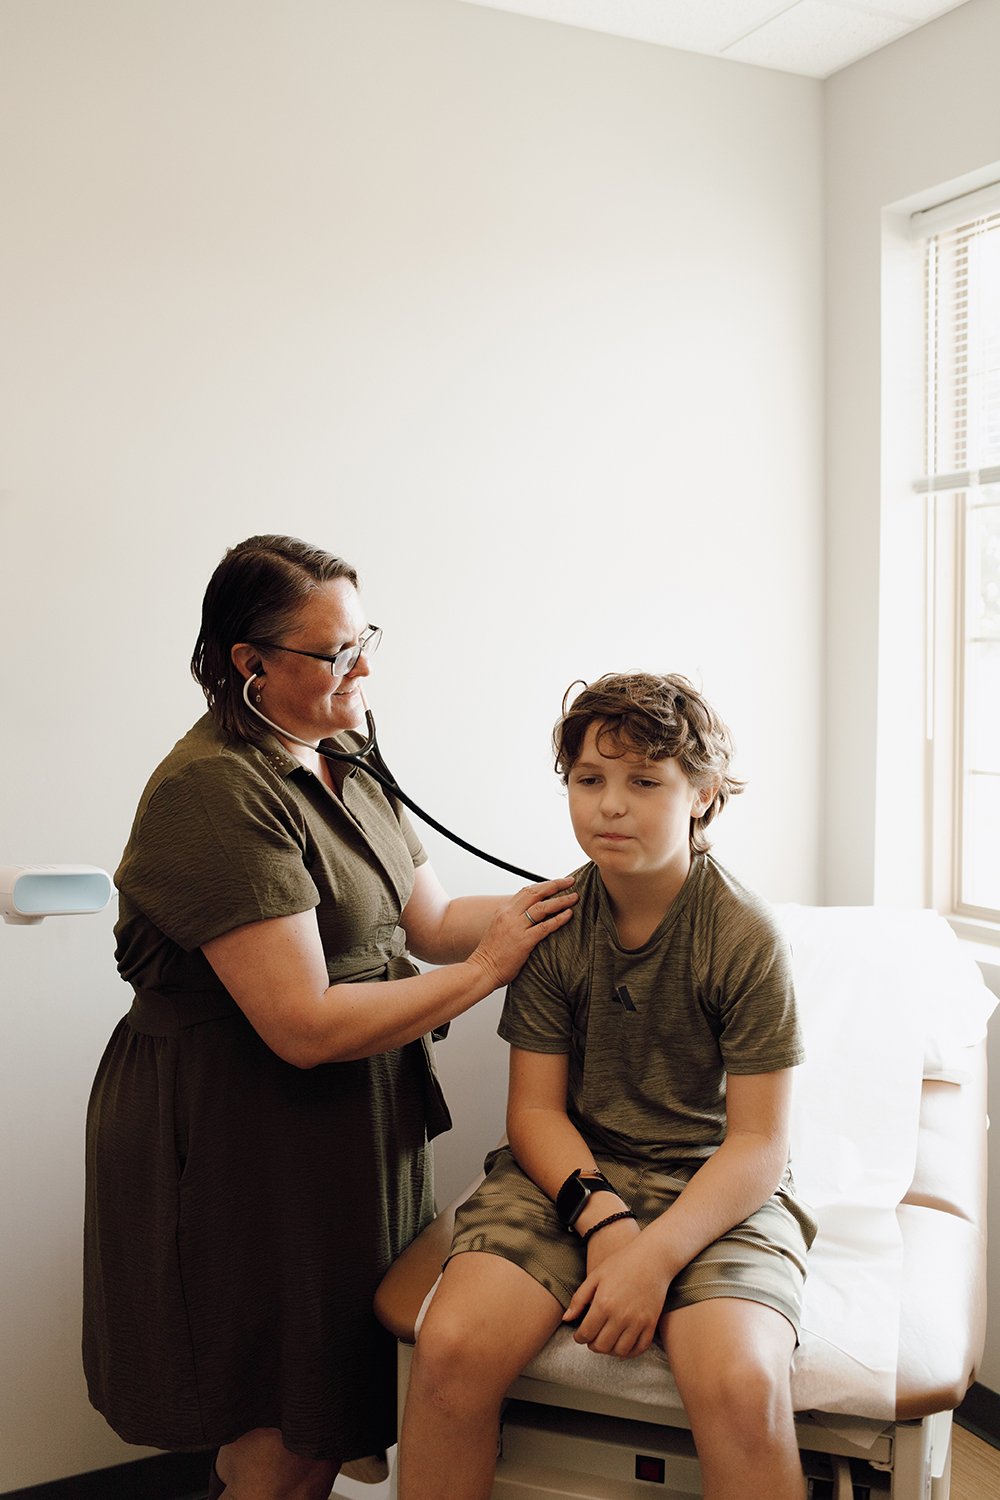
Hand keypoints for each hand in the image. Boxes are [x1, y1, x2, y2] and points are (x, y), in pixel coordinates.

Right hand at [467, 878, 576, 988]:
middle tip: (570, 881)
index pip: (526, 891)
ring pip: (543, 907)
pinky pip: (545, 927)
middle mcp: (509, 915)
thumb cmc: (491, 954)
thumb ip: (512, 920)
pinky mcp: (524, 941)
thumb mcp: (499, 929)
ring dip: (561, 900)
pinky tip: (569, 915)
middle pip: (536, 892)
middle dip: (555, 885)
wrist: (481, 970)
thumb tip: (528, 916)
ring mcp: (516, 927)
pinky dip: (559, 919)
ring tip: (574, 897)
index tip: (557, 882)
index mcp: (503, 911)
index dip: (544, 885)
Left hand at [562, 1225, 668, 1359]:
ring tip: (606, 1342)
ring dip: (610, 1351)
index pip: (586, 1333)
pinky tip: (623, 1345)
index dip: (579, 1338)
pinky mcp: (651, 1323)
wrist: (652, 1258)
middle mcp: (620, 1316)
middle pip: (601, 1346)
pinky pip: (640, 1348)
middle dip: (593, 1345)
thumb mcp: (596, 1276)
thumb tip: (566, 1319)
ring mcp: (637, 1321)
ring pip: (620, 1351)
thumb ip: (579, 1299)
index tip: (579, 1335)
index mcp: (603, 1303)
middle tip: (591, 1339)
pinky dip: (630, 1352)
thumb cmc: (621, 1263)